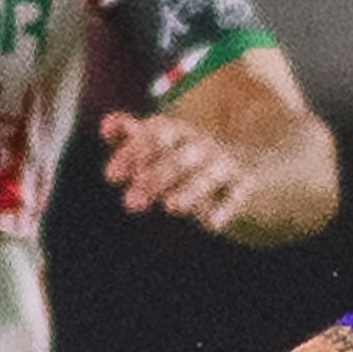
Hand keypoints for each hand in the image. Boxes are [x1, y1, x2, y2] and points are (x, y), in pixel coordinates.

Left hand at [101, 108, 259, 235]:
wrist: (244, 161)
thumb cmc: (187, 157)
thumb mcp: (161, 145)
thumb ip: (132, 136)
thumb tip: (107, 127)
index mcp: (178, 132)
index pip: (154, 136)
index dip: (132, 154)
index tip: (112, 177)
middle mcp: (202, 145)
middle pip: (178, 159)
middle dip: (155, 178)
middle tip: (132, 202)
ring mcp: (224, 164)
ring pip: (207, 177)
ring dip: (190, 190)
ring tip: (171, 207)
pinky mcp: (245, 184)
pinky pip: (237, 195)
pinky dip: (226, 209)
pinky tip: (211, 224)